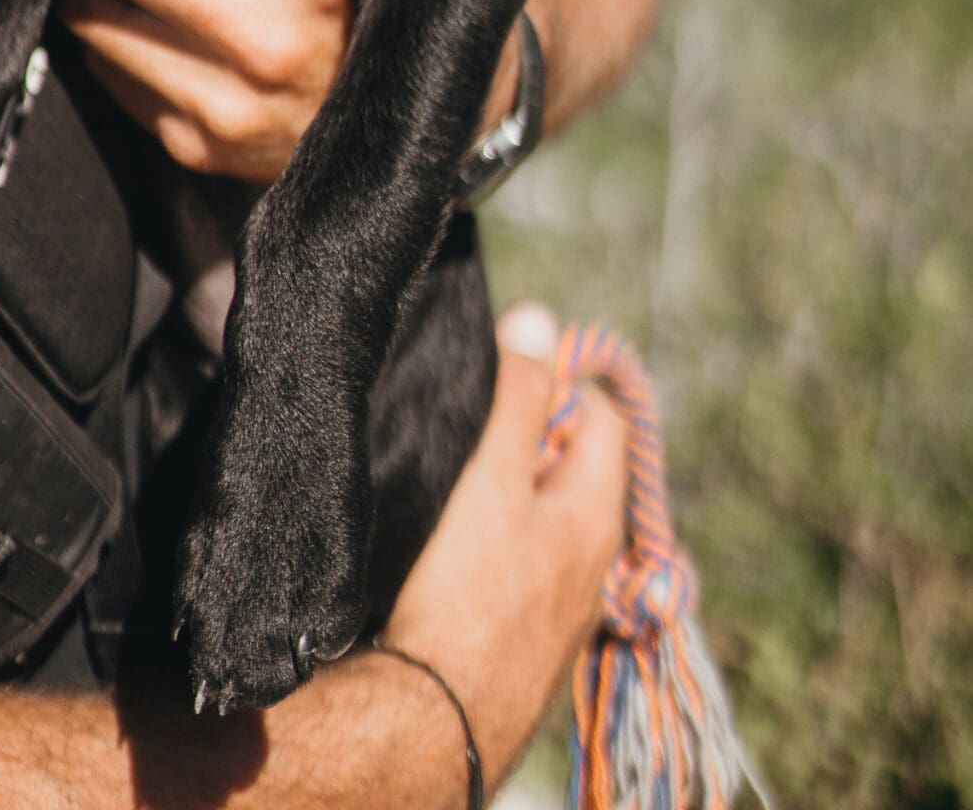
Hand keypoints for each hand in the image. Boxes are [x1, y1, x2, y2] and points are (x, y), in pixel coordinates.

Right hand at [377, 303, 627, 789]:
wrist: (435, 719)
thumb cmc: (466, 591)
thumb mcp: (492, 477)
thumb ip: (517, 395)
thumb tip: (539, 318)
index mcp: (599, 516)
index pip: (601, 415)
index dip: (557, 383)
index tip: (503, 379)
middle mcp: (595, 565)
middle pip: (574, 468)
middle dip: (529, 437)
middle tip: (471, 433)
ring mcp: (563, 610)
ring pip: (547, 521)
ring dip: (511, 494)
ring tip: (455, 490)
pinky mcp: (526, 642)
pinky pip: (524, 567)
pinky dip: (497, 544)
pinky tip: (451, 552)